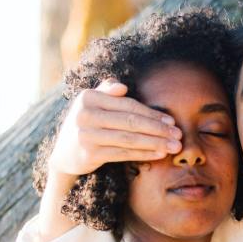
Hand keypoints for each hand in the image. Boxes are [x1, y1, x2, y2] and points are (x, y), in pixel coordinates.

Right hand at [47, 79, 182, 181]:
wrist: (64, 153)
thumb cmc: (87, 123)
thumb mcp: (91, 104)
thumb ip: (106, 91)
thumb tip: (122, 87)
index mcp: (88, 97)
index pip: (127, 105)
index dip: (151, 113)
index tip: (171, 120)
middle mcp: (85, 114)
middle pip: (130, 121)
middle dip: (158, 129)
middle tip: (178, 135)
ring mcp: (86, 135)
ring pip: (129, 139)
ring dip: (155, 143)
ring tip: (174, 146)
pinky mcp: (89, 154)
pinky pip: (123, 153)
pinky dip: (143, 154)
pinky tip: (159, 154)